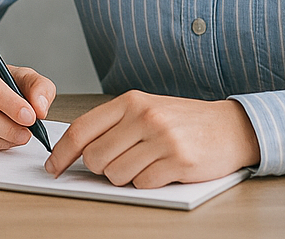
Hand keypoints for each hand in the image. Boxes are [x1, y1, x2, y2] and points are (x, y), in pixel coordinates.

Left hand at [43, 91, 259, 186]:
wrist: (231, 127)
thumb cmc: (183, 121)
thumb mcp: (146, 109)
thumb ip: (114, 125)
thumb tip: (77, 151)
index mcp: (130, 101)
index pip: (83, 129)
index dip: (62, 151)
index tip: (53, 167)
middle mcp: (144, 117)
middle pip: (96, 158)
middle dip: (102, 168)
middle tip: (121, 162)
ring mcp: (162, 139)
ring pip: (117, 174)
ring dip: (127, 176)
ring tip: (148, 162)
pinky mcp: (179, 161)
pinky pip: (143, 183)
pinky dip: (149, 182)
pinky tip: (164, 169)